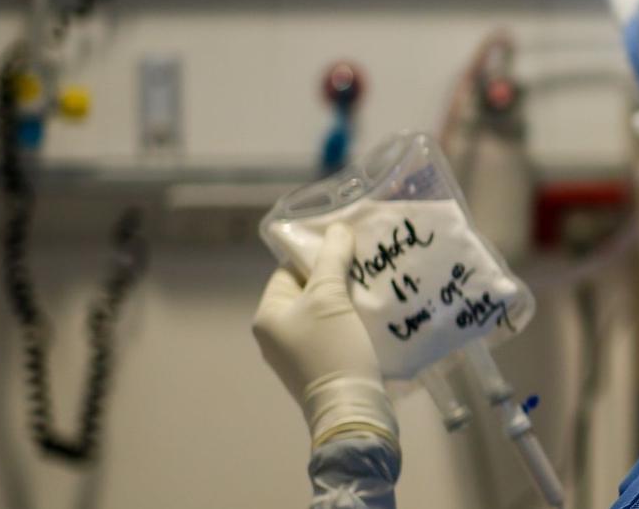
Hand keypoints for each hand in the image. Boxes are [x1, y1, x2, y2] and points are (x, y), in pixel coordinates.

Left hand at [253, 223, 397, 450]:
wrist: (352, 409)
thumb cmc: (332, 349)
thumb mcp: (330, 297)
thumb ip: (332, 258)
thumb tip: (338, 228)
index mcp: (266, 316)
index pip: (287, 271)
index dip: (316, 256)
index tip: (346, 248)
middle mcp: (275, 335)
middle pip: (307, 290)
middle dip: (335, 276)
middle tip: (363, 264)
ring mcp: (296, 354)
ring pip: (323, 312)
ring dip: (345, 298)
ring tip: (371, 285)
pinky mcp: (319, 368)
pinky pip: (332, 332)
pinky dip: (349, 321)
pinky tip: (371, 313)